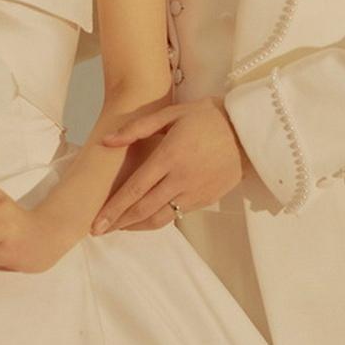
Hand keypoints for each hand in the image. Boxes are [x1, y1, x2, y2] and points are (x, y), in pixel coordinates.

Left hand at [91, 96, 250, 232]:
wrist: (249, 131)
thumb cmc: (208, 117)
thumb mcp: (172, 113)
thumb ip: (137, 128)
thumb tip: (106, 141)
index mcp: (169, 157)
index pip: (135, 190)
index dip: (113, 209)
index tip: (96, 223)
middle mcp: (181, 179)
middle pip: (144, 210)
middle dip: (119, 223)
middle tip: (99, 231)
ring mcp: (195, 192)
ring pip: (161, 218)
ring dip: (137, 226)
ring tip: (120, 227)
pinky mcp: (207, 199)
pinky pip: (178, 214)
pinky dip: (158, 218)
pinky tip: (146, 216)